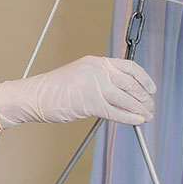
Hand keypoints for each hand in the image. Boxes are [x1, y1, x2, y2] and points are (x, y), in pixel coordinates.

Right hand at [0, 56, 155, 128]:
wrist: (31, 96)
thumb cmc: (52, 90)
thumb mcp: (79, 76)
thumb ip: (99, 80)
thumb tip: (120, 93)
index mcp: (96, 62)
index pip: (129, 67)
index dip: (144, 79)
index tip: (151, 89)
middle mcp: (97, 70)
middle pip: (131, 84)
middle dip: (144, 97)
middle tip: (150, 106)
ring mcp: (93, 86)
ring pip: (126, 99)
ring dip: (140, 109)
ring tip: (147, 116)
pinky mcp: (89, 102)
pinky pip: (116, 112)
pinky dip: (130, 118)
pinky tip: (137, 121)